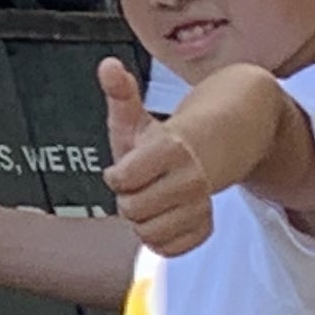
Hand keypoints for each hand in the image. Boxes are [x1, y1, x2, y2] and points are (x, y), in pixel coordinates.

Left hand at [95, 58, 215, 258]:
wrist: (206, 155)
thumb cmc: (161, 141)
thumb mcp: (137, 116)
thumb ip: (120, 93)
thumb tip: (107, 65)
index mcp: (170, 150)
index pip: (123, 180)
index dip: (118, 176)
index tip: (125, 168)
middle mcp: (190, 179)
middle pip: (133, 211)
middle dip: (128, 199)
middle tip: (139, 186)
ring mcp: (200, 206)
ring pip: (150, 235)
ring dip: (142, 221)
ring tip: (151, 201)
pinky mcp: (204, 228)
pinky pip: (169, 250)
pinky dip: (161, 239)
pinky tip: (165, 217)